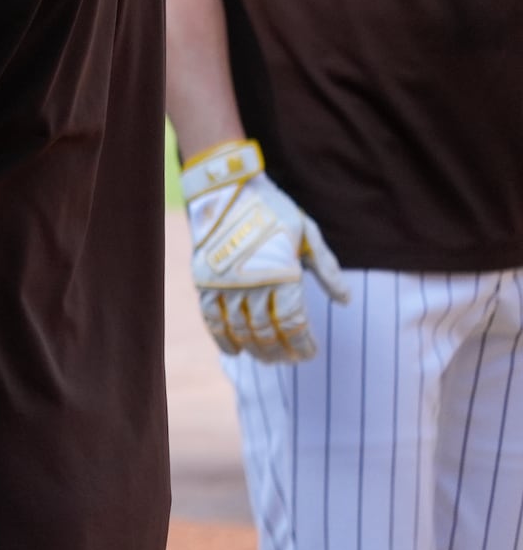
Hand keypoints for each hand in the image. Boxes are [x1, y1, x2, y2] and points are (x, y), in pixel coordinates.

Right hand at [182, 139, 349, 362]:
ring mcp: (225, 283)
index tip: (310, 353)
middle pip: (267, 332)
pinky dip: (222, 339)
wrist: (225, 189)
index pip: (293, 323)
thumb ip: (327, 269)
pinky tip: (233, 351)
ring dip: (256, 350)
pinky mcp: (204, 280)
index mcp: (282, 273)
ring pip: (241, 330)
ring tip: (267, 359)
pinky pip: (212, 319)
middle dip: (281, 351)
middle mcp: (252, 283)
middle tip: (290, 360)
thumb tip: (346, 301)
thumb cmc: (272, 210)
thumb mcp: (308, 233)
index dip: (302, 344)